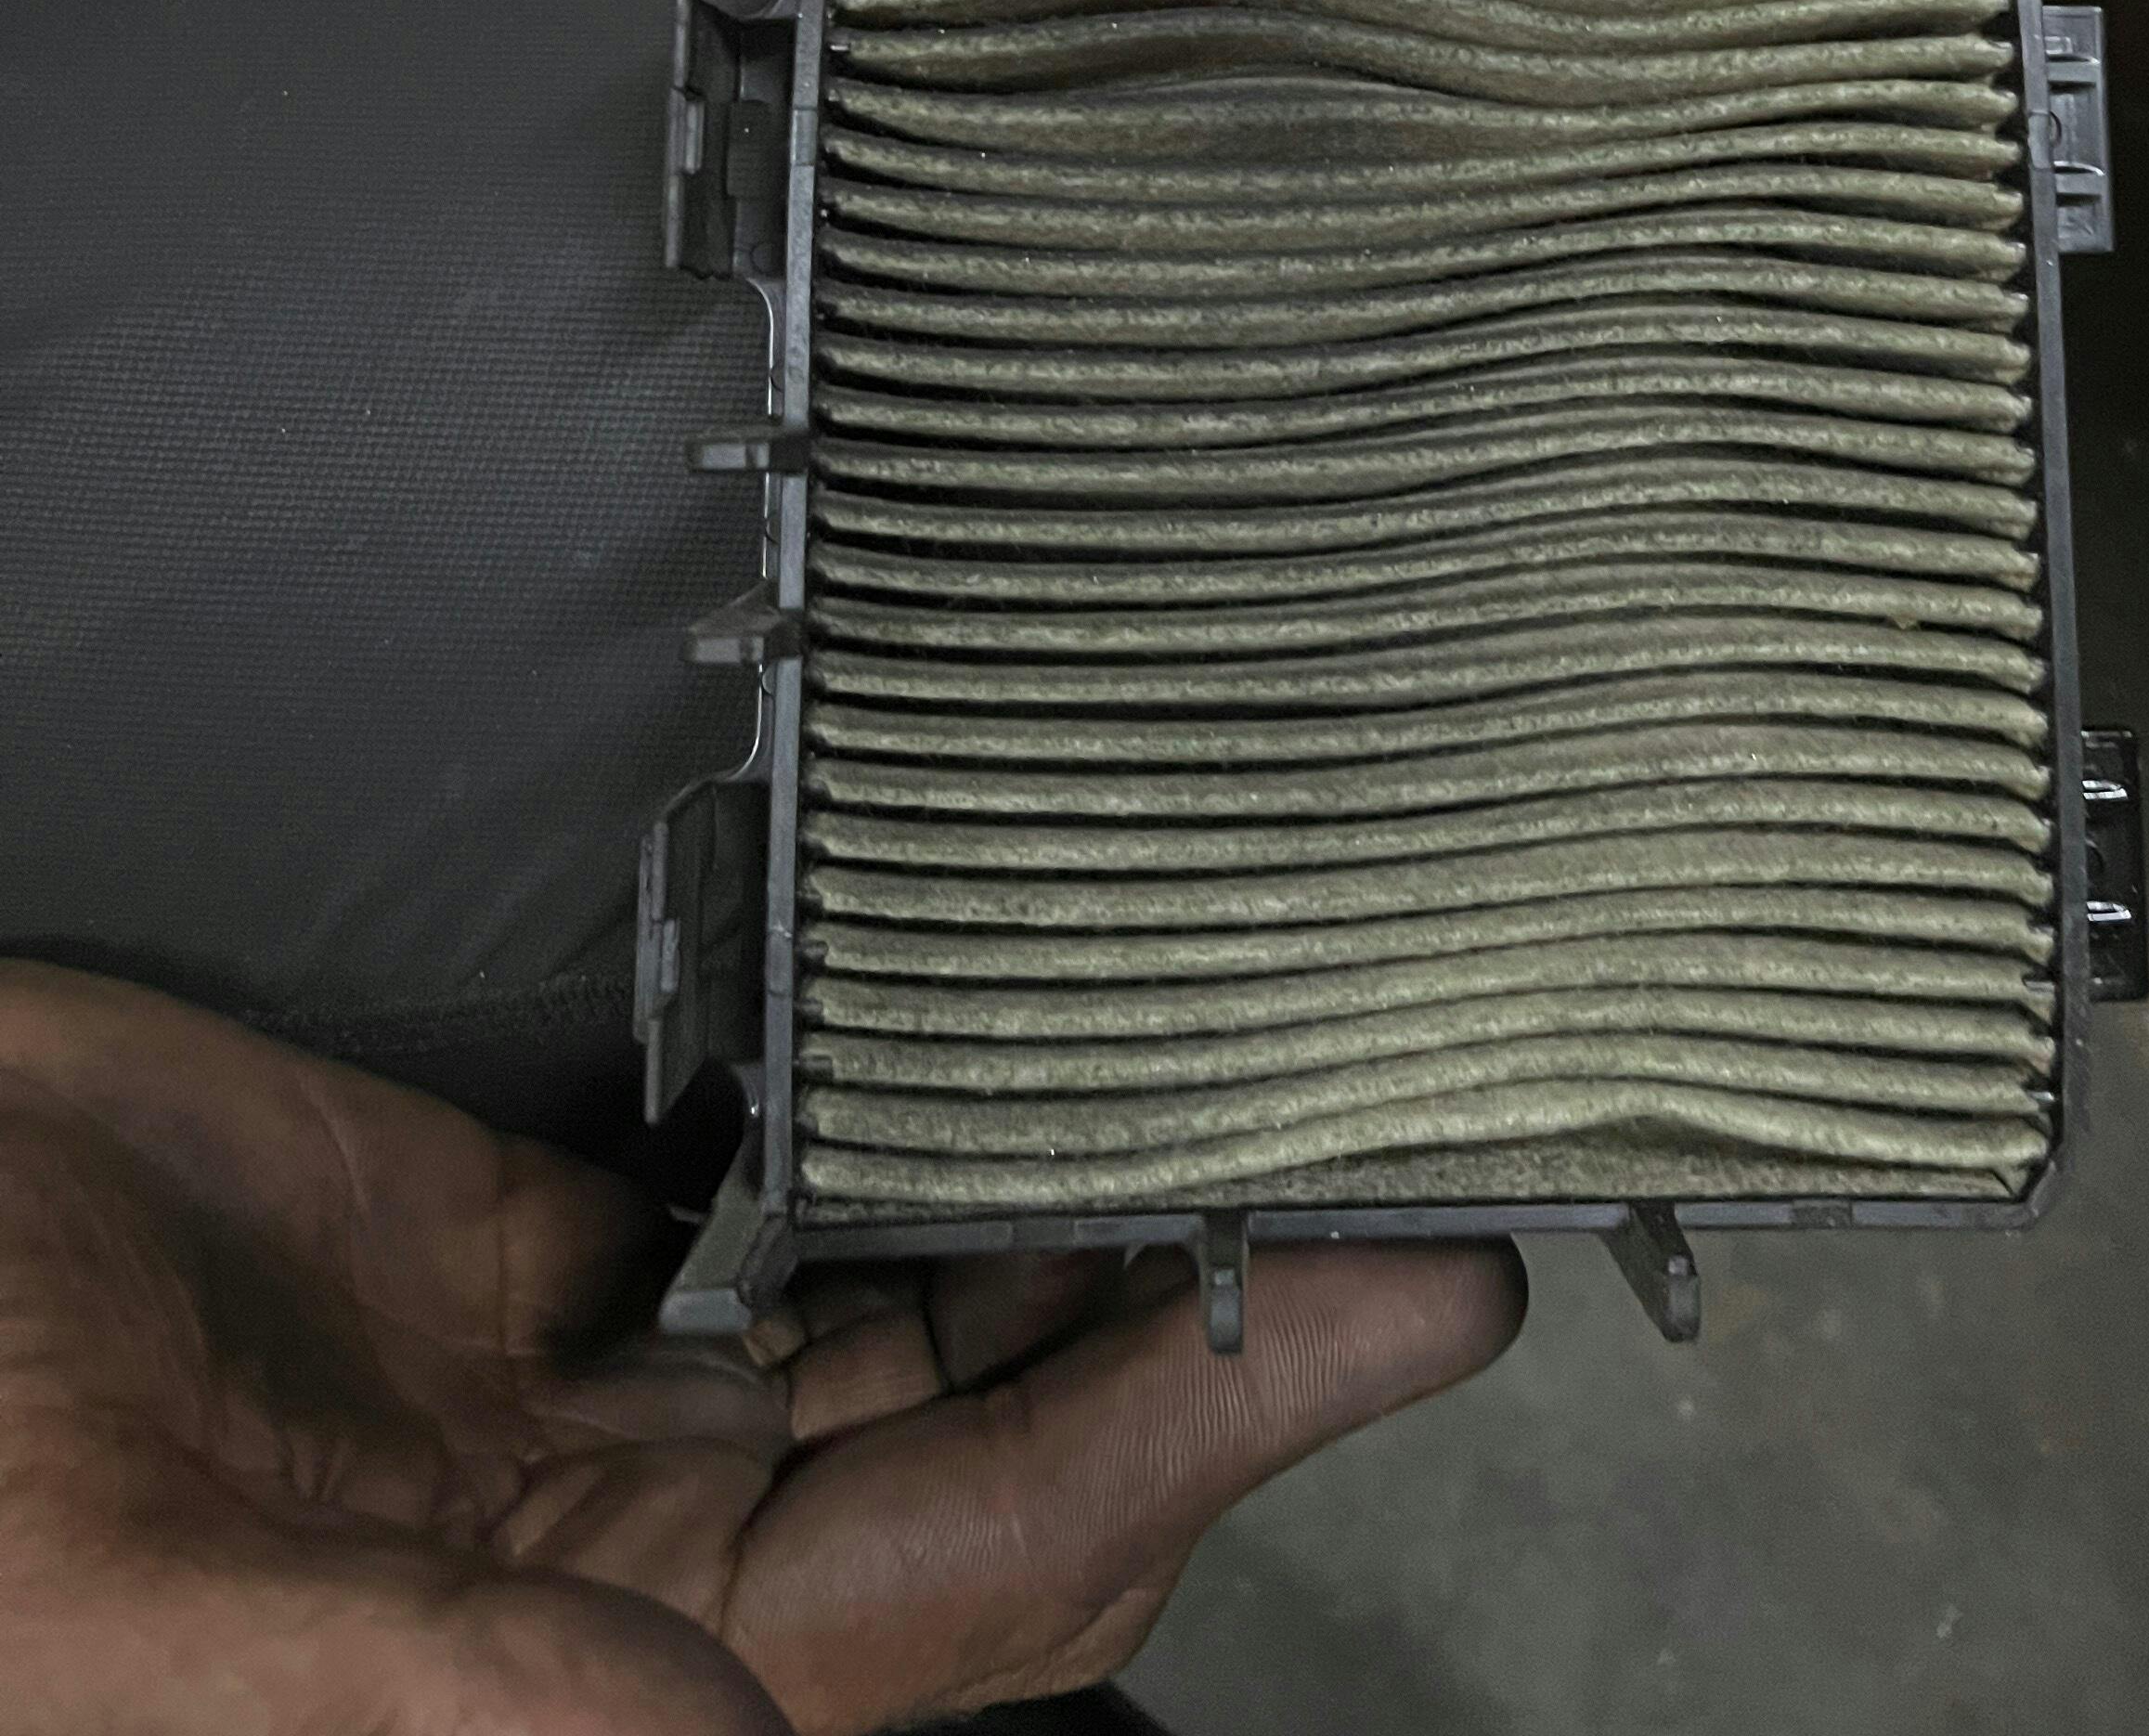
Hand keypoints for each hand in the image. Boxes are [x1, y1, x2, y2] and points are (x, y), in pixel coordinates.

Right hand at [0, 965, 1518, 1735]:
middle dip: (1210, 1333)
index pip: (981, 1554)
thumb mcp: (133, 1600)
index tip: (1410, 1289)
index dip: (1213, 1428)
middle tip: (1403, 1175)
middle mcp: (613, 1550)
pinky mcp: (509, 1263)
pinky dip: (900, 1158)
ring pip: (913, 1339)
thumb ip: (442, 1682)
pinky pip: (766, 1225)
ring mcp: (568, 1404)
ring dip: (1082, 1246)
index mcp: (574, 1663)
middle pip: (1002, 1461)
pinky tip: (1001, 1078)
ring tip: (1259, 1122)